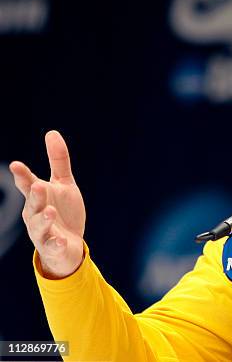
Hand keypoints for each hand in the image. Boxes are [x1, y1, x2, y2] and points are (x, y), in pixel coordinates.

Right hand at [10, 130, 85, 278]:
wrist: (67, 245)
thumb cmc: (62, 211)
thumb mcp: (63, 184)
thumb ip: (58, 160)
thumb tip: (52, 132)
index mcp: (37, 196)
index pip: (27, 184)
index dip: (22, 175)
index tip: (16, 165)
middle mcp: (35, 213)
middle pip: (33, 203)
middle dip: (35, 195)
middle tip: (38, 186)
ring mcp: (42, 231)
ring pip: (39, 225)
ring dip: (44, 218)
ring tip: (50, 211)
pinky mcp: (52, 246)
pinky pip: (52, 245)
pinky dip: (55, 242)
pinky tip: (60, 240)